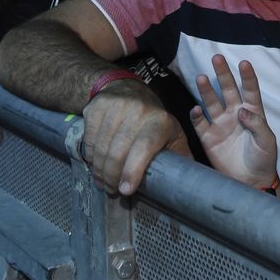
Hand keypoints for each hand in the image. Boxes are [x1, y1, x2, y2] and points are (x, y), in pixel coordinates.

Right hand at [82, 80, 189, 195]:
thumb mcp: (173, 135)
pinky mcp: (97, 106)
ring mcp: (115, 106)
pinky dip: (89, 155)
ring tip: (102, 181)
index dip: (133, 171)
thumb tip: (191, 186)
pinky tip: (94, 164)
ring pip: (101, 147)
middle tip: (111, 190)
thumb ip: (180, 158)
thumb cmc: (154, 121)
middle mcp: (138, 110)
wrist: (128, 88)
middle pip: (119, 151)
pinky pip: (88, 138)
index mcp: (160, 121)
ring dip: (99, 170)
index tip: (126, 191)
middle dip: (112, 176)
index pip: (144, 147)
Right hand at [190, 55, 278, 188]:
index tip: (243, 63)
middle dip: (222, 74)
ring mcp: (220, 125)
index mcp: (252, 112)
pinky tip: (196, 109)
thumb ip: (256, 124)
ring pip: (211, 102)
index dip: (247, 77)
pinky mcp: (208, 138)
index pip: (250, 90)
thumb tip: (242, 110)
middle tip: (217, 58)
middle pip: (227, 90)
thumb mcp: (266, 141)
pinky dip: (196, 116)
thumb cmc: (263, 159)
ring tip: (201, 77)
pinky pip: (200, 123)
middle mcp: (234, 114)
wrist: (250, 182)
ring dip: (206, 90)